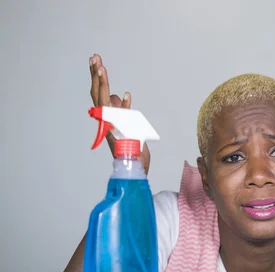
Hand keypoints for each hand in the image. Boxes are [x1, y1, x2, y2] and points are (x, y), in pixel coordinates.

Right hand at [89, 54, 150, 173]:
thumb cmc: (130, 148)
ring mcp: (114, 127)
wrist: (134, 166)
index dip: (97, 78)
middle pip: (99, 95)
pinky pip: (123, 119)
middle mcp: (107, 121)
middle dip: (96, 75)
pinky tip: (128, 95)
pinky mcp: (123, 134)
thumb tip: (119, 97)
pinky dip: (125, 108)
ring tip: (101, 67)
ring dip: (103, 85)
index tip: (95, 62)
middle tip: (95, 58)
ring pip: (105, 103)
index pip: (99, 94)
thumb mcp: (127, 124)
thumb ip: (121, 110)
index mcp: (107, 117)